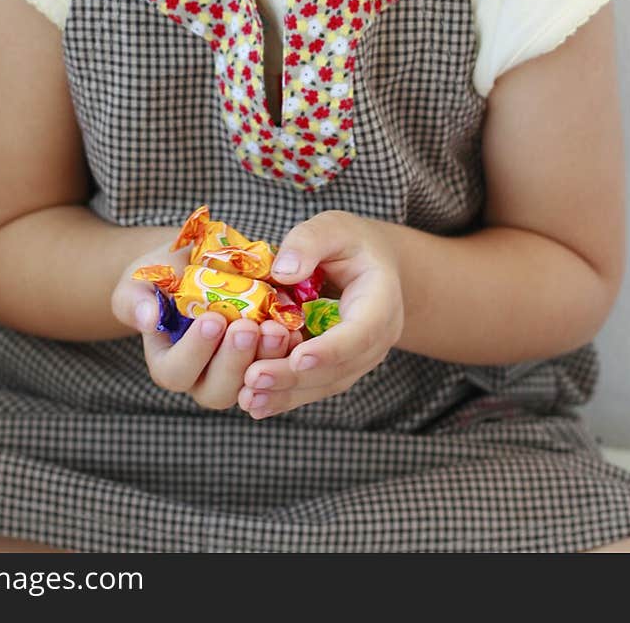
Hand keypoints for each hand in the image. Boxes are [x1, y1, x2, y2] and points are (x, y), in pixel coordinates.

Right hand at [110, 236, 301, 409]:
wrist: (198, 263)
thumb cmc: (162, 274)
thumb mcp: (141, 279)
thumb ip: (137, 299)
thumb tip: (148, 319)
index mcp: (168, 362)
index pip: (176, 372)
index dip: (194, 351)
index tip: (212, 320)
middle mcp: (201, 377)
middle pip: (217, 390)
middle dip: (234, 360)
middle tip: (248, 327)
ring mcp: (236, 372)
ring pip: (251, 386)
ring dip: (266, 359)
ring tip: (277, 328)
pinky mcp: (263, 360)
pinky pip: (277, 369)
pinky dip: (287, 353)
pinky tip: (295, 329)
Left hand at [237, 210, 403, 418]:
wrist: (371, 265)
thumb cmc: (351, 243)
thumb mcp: (334, 227)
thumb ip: (310, 242)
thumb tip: (283, 271)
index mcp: (381, 302)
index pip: (361, 332)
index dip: (331, 349)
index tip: (298, 358)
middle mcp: (375, 340)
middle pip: (338, 368)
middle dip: (295, 377)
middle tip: (253, 379)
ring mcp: (357, 359)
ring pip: (324, 384)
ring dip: (286, 394)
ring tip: (249, 398)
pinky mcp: (337, 368)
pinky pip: (313, 386)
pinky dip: (285, 396)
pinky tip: (255, 402)